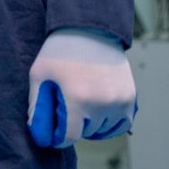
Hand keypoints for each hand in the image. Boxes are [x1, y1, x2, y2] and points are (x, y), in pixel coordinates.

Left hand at [27, 28, 136, 147]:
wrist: (90, 30)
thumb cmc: (59, 52)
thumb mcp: (39, 75)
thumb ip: (37, 107)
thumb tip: (39, 135)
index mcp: (77, 99)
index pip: (69, 136)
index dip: (58, 137)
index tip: (53, 132)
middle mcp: (102, 104)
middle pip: (85, 132)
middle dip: (72, 125)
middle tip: (64, 105)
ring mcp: (119, 102)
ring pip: (104, 130)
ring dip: (91, 125)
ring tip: (80, 103)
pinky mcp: (130, 98)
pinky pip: (122, 124)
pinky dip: (110, 124)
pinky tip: (97, 112)